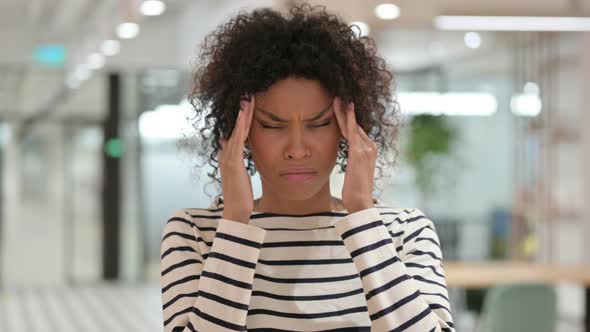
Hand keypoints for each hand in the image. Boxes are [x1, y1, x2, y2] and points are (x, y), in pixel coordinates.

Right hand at [218, 95, 255, 223]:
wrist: (236, 211)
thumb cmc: (240, 195)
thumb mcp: (240, 175)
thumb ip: (237, 162)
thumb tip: (232, 150)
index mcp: (229, 156)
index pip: (237, 132)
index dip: (243, 118)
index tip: (248, 104)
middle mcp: (226, 154)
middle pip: (236, 127)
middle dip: (242, 111)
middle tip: (248, 94)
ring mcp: (229, 157)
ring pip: (237, 130)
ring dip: (242, 114)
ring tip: (247, 98)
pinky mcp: (233, 162)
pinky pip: (238, 140)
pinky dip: (241, 126)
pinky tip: (244, 115)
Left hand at [333, 97, 376, 212]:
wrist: (360, 203)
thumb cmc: (355, 191)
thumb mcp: (354, 172)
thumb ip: (353, 161)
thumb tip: (349, 157)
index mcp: (369, 151)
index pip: (356, 131)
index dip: (347, 119)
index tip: (339, 108)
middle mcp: (370, 147)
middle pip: (354, 125)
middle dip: (346, 111)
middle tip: (337, 97)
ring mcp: (365, 150)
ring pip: (352, 125)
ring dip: (345, 111)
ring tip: (337, 99)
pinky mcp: (358, 153)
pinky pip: (352, 132)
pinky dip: (348, 119)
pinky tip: (344, 109)